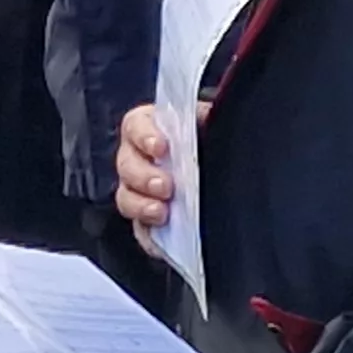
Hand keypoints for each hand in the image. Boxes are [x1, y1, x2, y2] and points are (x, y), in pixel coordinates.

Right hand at [112, 101, 204, 254]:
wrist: (226, 173)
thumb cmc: (211, 142)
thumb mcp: (211, 124)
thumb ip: (207, 119)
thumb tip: (213, 116)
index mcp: (151, 129)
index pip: (136, 126)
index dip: (145, 136)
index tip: (161, 147)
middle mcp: (138, 159)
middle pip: (126, 165)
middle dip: (144, 176)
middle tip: (166, 186)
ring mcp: (139, 192)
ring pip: (126, 197)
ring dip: (141, 205)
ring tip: (161, 212)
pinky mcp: (147, 222)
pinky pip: (140, 230)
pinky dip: (149, 235)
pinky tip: (161, 235)